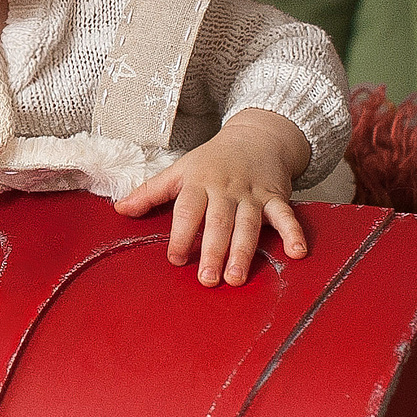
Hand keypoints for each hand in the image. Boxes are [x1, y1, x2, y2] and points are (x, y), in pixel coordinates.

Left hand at [113, 108, 312, 286]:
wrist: (256, 136)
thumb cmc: (213, 160)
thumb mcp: (179, 170)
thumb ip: (151, 192)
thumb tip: (120, 210)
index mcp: (198, 182)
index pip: (187, 209)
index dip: (181, 234)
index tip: (176, 258)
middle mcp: (226, 189)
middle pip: (219, 221)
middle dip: (213, 250)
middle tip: (207, 279)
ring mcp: (252, 194)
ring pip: (248, 223)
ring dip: (243, 251)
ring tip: (236, 277)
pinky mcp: (276, 197)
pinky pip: (286, 216)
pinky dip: (293, 233)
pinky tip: (297, 253)